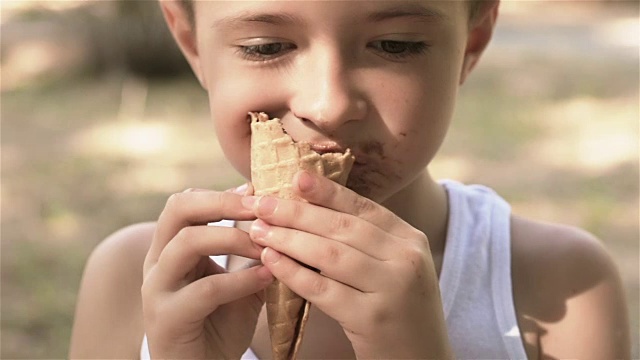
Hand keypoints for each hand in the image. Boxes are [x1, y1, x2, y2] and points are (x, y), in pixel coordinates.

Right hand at [142, 185, 272, 358]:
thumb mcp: (240, 281)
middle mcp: (158, 262)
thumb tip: (286, 222)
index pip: (185, 202)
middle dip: (223, 203)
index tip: (257, 193)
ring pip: (187, 242)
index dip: (221, 194)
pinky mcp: (167, 319)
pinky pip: (205, 290)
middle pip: (178, 209)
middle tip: (260, 207)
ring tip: (266, 245)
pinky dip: (240, 280)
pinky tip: (267, 277)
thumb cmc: (220, 323)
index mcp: (171, 248)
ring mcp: (158, 289)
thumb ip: (254, 254)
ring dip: (233, 238)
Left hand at [244, 171, 452, 358]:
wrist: (422, 359)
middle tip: (262, 204)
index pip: (363, 208)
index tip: (295, 178)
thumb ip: (368, 241)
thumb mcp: (395, 267)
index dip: (327, 191)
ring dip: (288, 239)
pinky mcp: (372, 319)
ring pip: (330, 255)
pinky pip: (323, 290)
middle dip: (297, 212)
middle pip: (342, 227)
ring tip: (258, 230)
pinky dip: (293, 272)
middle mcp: (406, 259)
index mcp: (411, 239)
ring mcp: (392, 289)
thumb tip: (314, 208)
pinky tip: (271, 260)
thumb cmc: (399, 309)